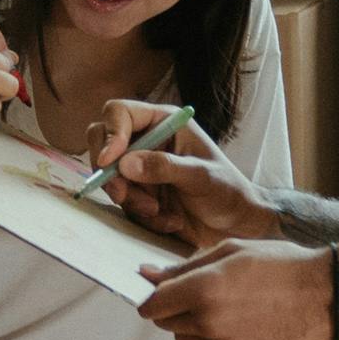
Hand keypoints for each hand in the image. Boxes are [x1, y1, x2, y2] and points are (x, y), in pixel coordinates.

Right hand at [93, 102, 279, 248]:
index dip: (109, 134)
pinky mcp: (139, 194)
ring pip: (110, 178)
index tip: (109, 161)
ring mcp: (139, 168)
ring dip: (131, 200)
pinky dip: (142, 216)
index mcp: (163, 122)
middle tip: (122, 194)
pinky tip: (170, 221)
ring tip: (160, 213)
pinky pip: (124, 203)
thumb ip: (164, 167)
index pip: (119, 113)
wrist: (237, 226)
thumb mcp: (201, 176)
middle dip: (109, 172)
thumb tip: (125, 164)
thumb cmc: (228, 192)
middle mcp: (147, 141)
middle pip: (101, 141)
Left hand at [138, 238, 332, 339]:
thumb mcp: (231, 251)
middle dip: (177, 310)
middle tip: (206, 297)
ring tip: (229, 313)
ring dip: (195, 330)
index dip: (154, 299)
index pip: (152, 305)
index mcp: (203, 287)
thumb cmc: (282, 264)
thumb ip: (184, 267)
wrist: (329, 294)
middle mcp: (209, 321)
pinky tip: (235, 335)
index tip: (164, 295)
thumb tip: (146, 275)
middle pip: (166, 324)